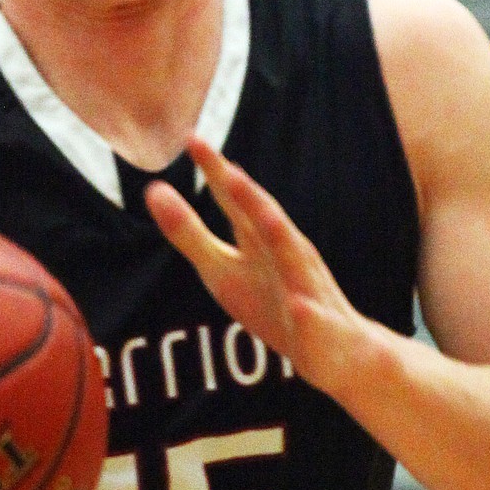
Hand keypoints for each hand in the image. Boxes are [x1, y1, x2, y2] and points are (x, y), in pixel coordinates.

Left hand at [146, 137, 369, 399]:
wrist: (336, 350)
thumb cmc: (273, 303)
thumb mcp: (222, 269)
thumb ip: (189, 233)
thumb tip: (153, 190)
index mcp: (261, 240)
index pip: (237, 201)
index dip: (217, 173)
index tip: (193, 139)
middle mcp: (287, 255)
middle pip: (268, 222)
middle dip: (250, 197)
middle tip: (228, 170)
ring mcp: (307, 290)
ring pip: (297, 264)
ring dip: (284, 241)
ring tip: (267, 217)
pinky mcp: (319, 328)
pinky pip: (313, 321)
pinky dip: (306, 312)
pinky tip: (298, 307)